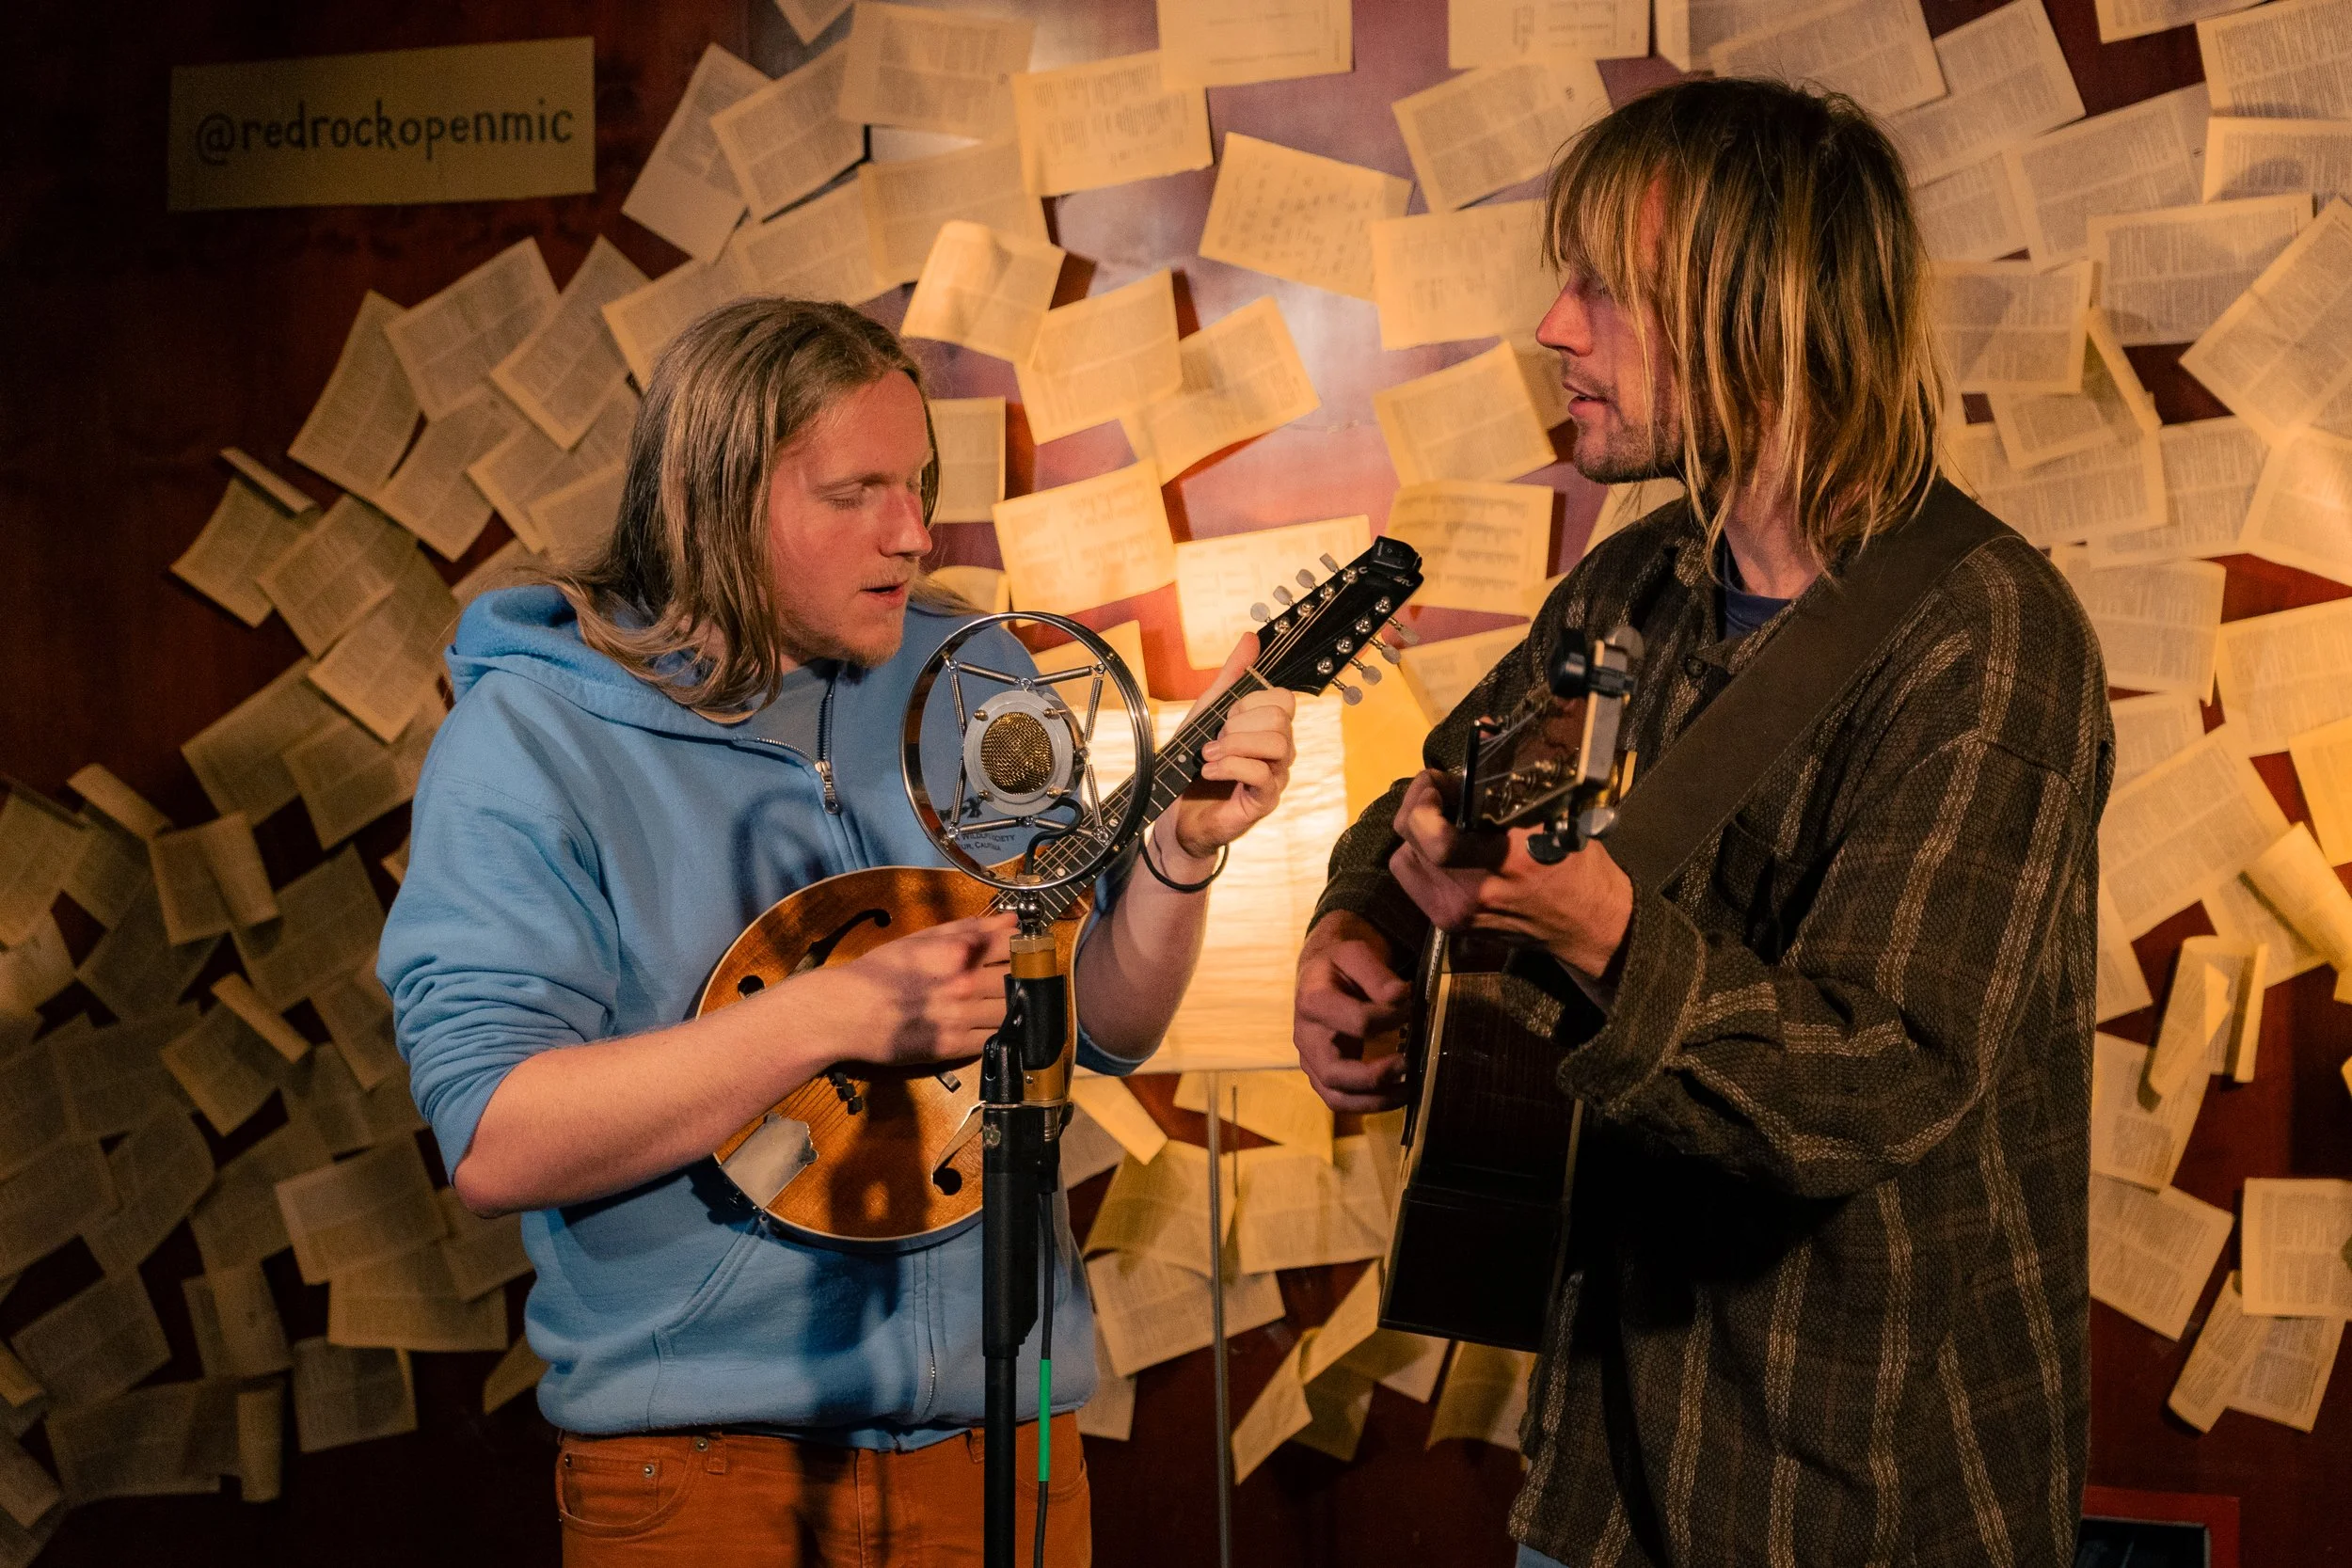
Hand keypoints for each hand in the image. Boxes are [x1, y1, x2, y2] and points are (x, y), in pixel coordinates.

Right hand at [807, 913, 1015, 1067]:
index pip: (1011, 945)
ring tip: (1010, 1000)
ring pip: (1011, 1010)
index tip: (1027, 948)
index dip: (1024, 945)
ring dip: (1016, 1004)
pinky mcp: (952, 1047)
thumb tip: (1010, 920)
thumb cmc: (881, 970)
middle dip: (1023, 975)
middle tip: (1023, 975)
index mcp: (957, 952)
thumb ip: (968, 928)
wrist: (846, 1012)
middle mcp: (963, 984)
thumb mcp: (922, 939)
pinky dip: (1000, 1030)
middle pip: (1016, 978)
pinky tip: (994, 1023)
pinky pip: (993, 1038)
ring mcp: (960, 1017)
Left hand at [1165, 633, 1296, 864]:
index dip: (1250, 702)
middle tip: (1214, 739)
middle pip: (1281, 719)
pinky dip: (1229, 767)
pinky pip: (1262, 774)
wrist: (1177, 815)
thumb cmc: (1193, 765)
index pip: (1283, 700)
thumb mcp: (1206, 712)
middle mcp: (1280, 751)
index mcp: (1269, 727)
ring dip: (1234, 745)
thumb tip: (1251, 638)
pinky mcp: (1265, 801)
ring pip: (1277, 743)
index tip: (1224, 716)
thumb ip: (1231, 677)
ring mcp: (1276, 777)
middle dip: (1239, 724)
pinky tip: (1209, 771)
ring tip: (1208, 756)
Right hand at [1293, 911, 1412, 1111]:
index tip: (1409, 1007)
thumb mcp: (1356, 954)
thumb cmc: (1339, 965)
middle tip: (1407, 1064)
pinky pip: (1340, 1099)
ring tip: (1408, 1090)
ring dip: (1374, 1101)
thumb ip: (1378, 975)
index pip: (1357, 1021)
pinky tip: (1396, 1093)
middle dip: (1374, 1077)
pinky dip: (1369, 1103)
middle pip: (1334, 1072)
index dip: (1390, 1017)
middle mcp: (1306, 1036)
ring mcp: (1310, 1059)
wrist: (1320, 974)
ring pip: (1335, 1096)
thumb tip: (1401, 996)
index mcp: (1313, 1001)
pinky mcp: (1320, 1073)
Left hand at [1388, 771, 1632, 977]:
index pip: (1434, 835)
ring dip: (1416, 835)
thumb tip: (1475, 753)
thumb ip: (1506, 791)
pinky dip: (1420, 859)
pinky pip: (1412, 882)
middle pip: (1408, 838)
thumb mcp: (1552, 817)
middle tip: (1439, 794)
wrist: (1585, 923)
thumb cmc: (1573, 863)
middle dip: (1418, 806)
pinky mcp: (1449, 923)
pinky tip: (1445, 851)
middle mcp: (1474, 891)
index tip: (1437, 782)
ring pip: (1403, 859)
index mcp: (1506, 860)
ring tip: (1443, 823)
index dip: (1423, 799)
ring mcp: (1457, 911)